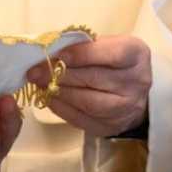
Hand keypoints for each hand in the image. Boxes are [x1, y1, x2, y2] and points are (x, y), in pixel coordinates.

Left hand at [26, 35, 150, 137]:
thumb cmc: (116, 62)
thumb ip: (84, 45)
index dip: (82, 55)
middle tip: (35, 70)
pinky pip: (82, 119)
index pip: (110, 54)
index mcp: (136, 55)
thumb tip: (51, 50)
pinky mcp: (111, 127)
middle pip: (94, 79)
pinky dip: (61, 108)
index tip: (56, 54)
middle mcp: (136, 82)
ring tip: (39, 83)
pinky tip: (48, 97)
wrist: (136, 93)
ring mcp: (126, 108)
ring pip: (87, 101)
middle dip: (60, 74)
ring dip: (59, 92)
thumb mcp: (108, 44)